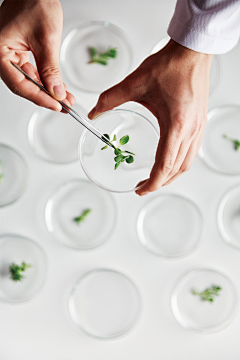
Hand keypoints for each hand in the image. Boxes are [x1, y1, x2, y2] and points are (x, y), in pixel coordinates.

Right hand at [0, 0, 74, 110]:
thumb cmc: (34, 2)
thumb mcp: (46, 39)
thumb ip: (51, 69)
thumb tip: (56, 93)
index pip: (19, 84)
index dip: (39, 98)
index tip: (56, 105)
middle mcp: (1, 55)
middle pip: (23, 86)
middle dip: (46, 97)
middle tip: (64, 106)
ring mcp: (10, 55)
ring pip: (29, 81)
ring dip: (48, 91)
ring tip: (66, 99)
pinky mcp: (19, 54)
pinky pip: (32, 72)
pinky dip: (46, 80)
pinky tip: (59, 88)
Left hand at [88, 39, 212, 194]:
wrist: (193, 51)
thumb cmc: (169, 65)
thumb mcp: (135, 82)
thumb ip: (110, 99)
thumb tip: (93, 113)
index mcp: (175, 125)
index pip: (164, 165)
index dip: (152, 183)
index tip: (139, 190)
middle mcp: (190, 131)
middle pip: (176, 169)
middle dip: (159, 183)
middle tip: (141, 187)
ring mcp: (198, 128)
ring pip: (186, 163)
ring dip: (170, 175)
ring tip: (154, 179)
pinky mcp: (199, 123)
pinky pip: (191, 152)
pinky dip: (179, 163)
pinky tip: (168, 161)